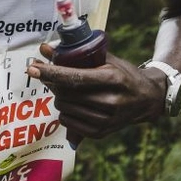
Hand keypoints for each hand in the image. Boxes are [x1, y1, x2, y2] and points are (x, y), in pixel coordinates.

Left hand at [28, 43, 167, 141]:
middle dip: (53, 83)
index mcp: (112, 79)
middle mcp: (111, 101)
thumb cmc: (123, 74)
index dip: (51, 72)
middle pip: (66, 94)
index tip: (33, 68)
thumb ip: (77, 53)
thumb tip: (45, 48)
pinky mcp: (101, 133)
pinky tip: (74, 104)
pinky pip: (68, 123)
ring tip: (68, 90)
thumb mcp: (106, 59)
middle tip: (52, 75)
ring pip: (64, 108)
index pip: (74, 77)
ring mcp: (106, 120)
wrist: (147, 99)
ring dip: (59, 97)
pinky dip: (65, 112)